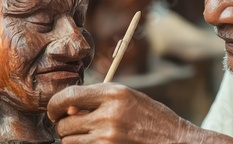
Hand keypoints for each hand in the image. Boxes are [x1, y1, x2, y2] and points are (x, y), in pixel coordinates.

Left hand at [47, 83, 232, 143]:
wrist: (177, 143)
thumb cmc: (154, 119)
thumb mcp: (129, 98)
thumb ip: (99, 99)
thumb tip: (67, 108)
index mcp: (114, 93)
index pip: (67, 96)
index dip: (54, 105)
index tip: (54, 111)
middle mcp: (108, 114)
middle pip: (64, 124)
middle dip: (65, 127)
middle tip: (76, 127)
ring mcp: (107, 138)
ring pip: (68, 142)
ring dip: (74, 141)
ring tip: (92, 137)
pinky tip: (98, 143)